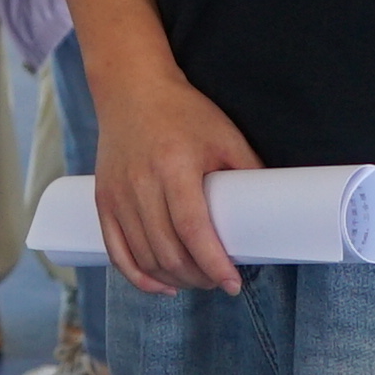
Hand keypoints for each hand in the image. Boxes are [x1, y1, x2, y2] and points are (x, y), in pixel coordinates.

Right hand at [88, 61, 262, 296]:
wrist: (131, 89)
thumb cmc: (182, 111)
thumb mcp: (223, 134)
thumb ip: (247, 169)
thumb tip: (271, 208)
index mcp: (173, 166)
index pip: (192, 230)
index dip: (213, 264)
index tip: (233, 283)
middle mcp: (140, 184)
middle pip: (168, 251)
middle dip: (198, 277)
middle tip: (219, 281)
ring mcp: (117, 195)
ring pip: (145, 257)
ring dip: (174, 279)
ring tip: (197, 280)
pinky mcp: (103, 201)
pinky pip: (117, 252)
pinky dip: (139, 277)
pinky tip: (162, 285)